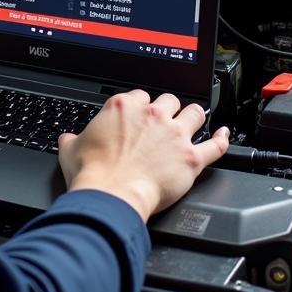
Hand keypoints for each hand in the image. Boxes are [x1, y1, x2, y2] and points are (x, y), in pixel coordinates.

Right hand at [57, 89, 229, 222]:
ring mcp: (174, 135)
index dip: (141, 105)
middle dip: (168, 108)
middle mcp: (152, 115)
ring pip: (194, 113)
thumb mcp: (70, 148)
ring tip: (195, 119)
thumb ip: (72, 138)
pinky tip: (223, 135)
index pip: (140, 95)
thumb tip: (68, 140)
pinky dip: (222, 139)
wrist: (111, 195)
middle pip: (169, 100)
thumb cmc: (93, 173)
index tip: (140, 115)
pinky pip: (215, 145)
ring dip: (195, 115)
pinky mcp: (191, 158)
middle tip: (165, 119)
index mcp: (123, 107)